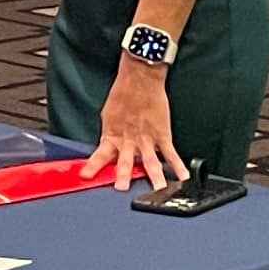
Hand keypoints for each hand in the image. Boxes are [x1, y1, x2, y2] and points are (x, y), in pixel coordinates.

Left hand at [83, 57, 187, 188]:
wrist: (140, 78)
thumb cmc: (123, 94)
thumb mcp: (108, 116)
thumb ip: (109, 135)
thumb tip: (106, 148)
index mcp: (112, 136)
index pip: (100, 155)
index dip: (92, 166)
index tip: (85, 176)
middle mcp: (129, 140)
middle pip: (126, 162)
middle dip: (123, 176)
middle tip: (122, 188)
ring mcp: (147, 139)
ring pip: (151, 162)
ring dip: (155, 177)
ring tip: (158, 190)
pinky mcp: (162, 135)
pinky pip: (171, 154)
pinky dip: (178, 166)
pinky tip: (183, 177)